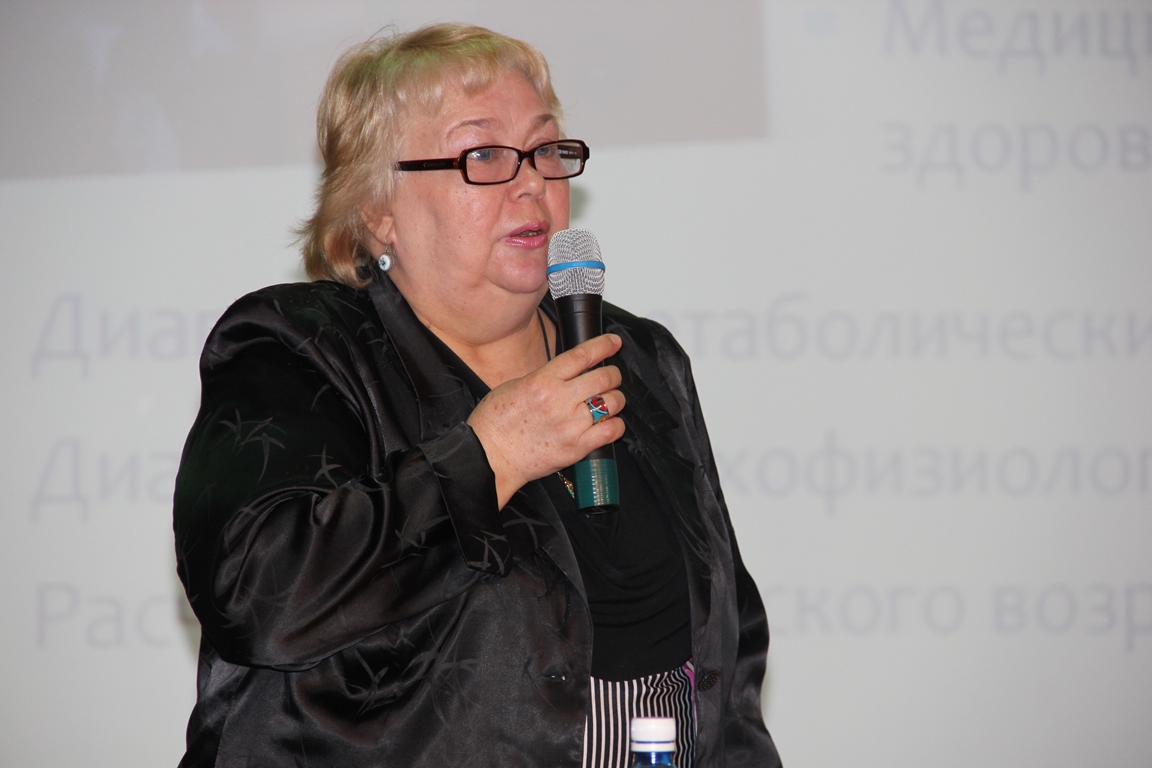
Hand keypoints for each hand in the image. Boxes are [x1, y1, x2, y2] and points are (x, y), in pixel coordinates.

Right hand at [467, 333, 625, 507]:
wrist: (489, 457)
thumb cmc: (495, 422)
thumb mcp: (516, 385)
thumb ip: (545, 378)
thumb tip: (567, 374)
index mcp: (543, 381)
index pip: (582, 355)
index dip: (603, 345)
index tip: (613, 342)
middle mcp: (560, 400)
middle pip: (604, 377)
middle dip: (613, 374)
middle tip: (611, 376)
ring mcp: (570, 425)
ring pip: (612, 403)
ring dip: (615, 399)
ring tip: (609, 401)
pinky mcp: (576, 448)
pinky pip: (611, 431)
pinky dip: (615, 424)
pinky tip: (608, 423)